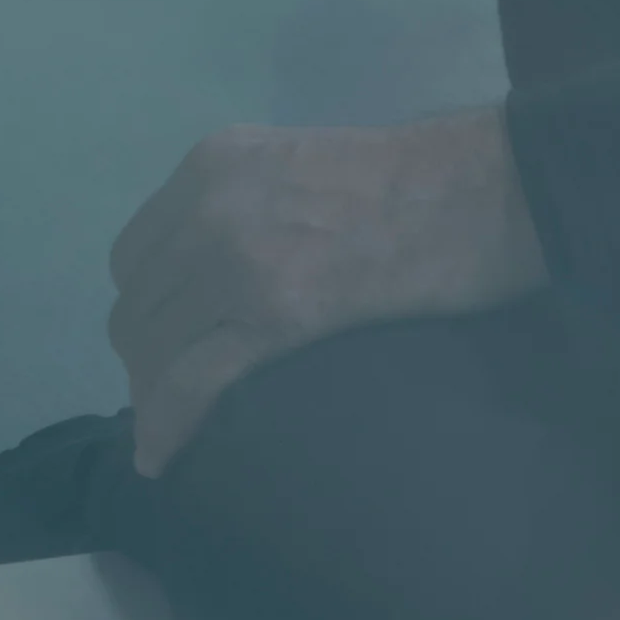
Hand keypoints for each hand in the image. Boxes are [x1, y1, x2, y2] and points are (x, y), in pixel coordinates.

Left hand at [108, 106, 546, 475]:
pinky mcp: (278, 312)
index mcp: (215, 163)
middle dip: (150, 358)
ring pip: (155, 352)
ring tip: (183, 424)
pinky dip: (169, 427)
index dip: (149, 307)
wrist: (485, 188)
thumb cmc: (415, 178)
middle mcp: (211, 205)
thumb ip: (246, 206)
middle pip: (137, 309)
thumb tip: (213, 277)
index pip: (134, 256)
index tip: (176, 338)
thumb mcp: (300, 164)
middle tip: (185, 389)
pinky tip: (165, 456)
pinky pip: (191, 385)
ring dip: (158, 396)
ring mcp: (240, 259)